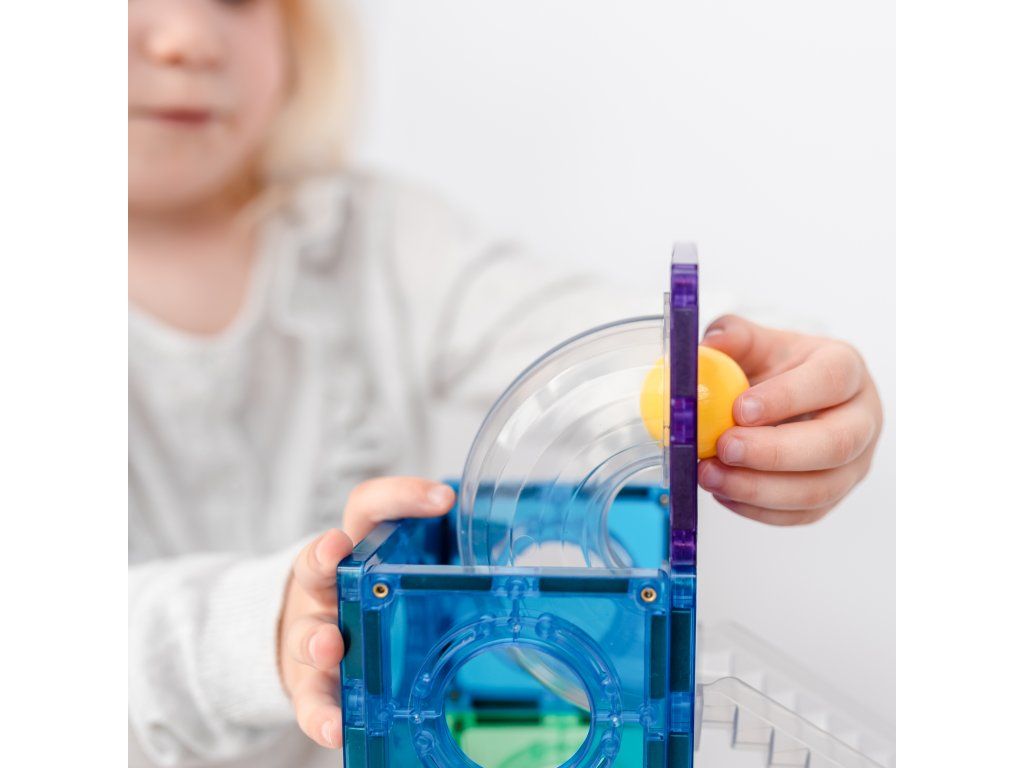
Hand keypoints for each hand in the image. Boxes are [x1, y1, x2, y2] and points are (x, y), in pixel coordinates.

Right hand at [277, 477, 455, 747]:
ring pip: (306, 631)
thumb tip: (518, 563)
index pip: (371, 508)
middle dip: (324, 556)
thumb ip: (441, 565)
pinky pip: (310, 699)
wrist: (313, 640)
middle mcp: (327, 587)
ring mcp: (312, 633)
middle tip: (336, 552)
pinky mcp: (308, 683)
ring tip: (329, 646)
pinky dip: (321, 714)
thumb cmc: (370, 601)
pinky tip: (335, 727)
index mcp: (356, 551)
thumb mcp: (398, 574)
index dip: (401, 497)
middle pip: (317, 562)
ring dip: (316, 638)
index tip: (441, 499)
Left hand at [698, 315, 882, 524]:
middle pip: (836, 444)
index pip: (830, 381)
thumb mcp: (756, 342)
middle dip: (775, 453)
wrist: (789, 397)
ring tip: (711, 476)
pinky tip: (723, 494)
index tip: (739, 409)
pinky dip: (759, 510)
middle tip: (725, 448)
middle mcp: (862, 418)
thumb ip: (733, 337)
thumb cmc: (775, 368)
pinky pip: (802, 514)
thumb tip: (709, 347)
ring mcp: (854, 463)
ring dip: (760, 489)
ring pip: (820, 489)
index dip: (786, 397)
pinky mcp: (834, 495)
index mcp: (846, 369)